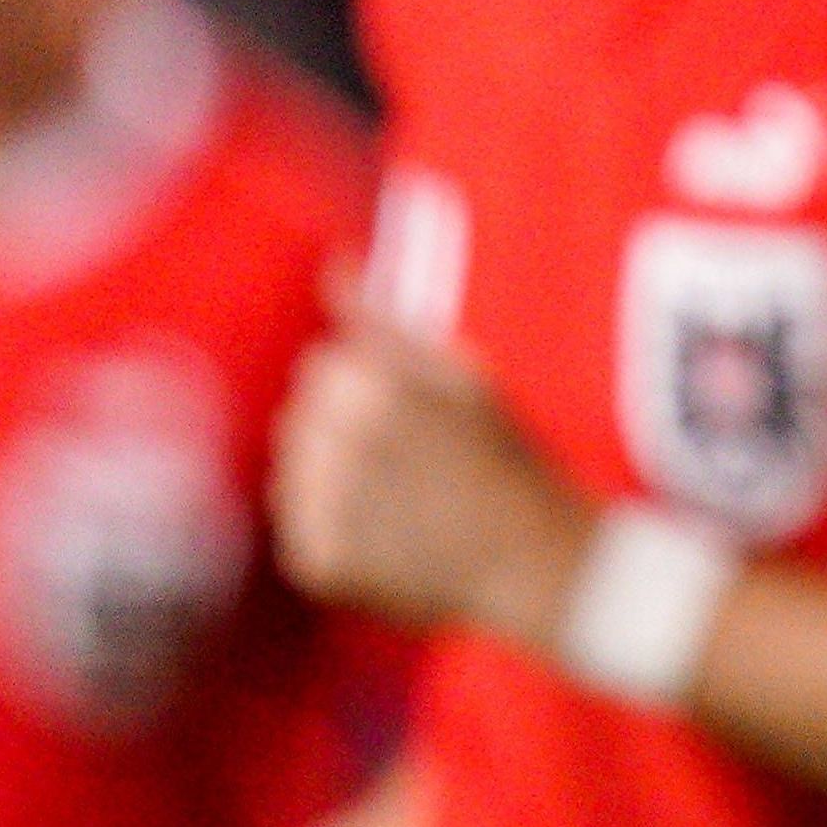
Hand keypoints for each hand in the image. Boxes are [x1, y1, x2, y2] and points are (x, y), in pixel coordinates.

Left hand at [273, 269, 589, 641]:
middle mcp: (334, 441)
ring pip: (293, 470)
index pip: (323, 364)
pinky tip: (387, 536)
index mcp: (369, 384)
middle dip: (343, 431)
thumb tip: (334, 264)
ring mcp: (319, 504)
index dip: (371, 389)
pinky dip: (334, 532)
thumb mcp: (461, 374)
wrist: (533, 561)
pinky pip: (298, 527)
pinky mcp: (314, 557)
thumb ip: (384, 319)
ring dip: (331, 479)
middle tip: (411, 462)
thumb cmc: (505, 460)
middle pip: (301, 416)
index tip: (415, 418)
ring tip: (399, 500)